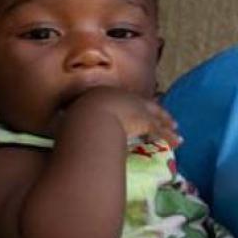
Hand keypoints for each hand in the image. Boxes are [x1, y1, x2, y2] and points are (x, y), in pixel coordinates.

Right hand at [65, 87, 181, 146]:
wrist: (87, 122)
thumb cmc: (73, 122)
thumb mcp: (70, 121)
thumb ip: (70, 126)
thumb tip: (59, 132)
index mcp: (103, 95)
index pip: (122, 100)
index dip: (133, 105)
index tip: (139, 109)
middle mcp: (121, 97)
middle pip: (143, 104)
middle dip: (155, 111)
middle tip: (166, 117)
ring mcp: (134, 108)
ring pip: (155, 117)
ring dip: (167, 124)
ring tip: (176, 130)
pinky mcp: (145, 121)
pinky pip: (160, 130)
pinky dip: (170, 137)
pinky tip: (178, 142)